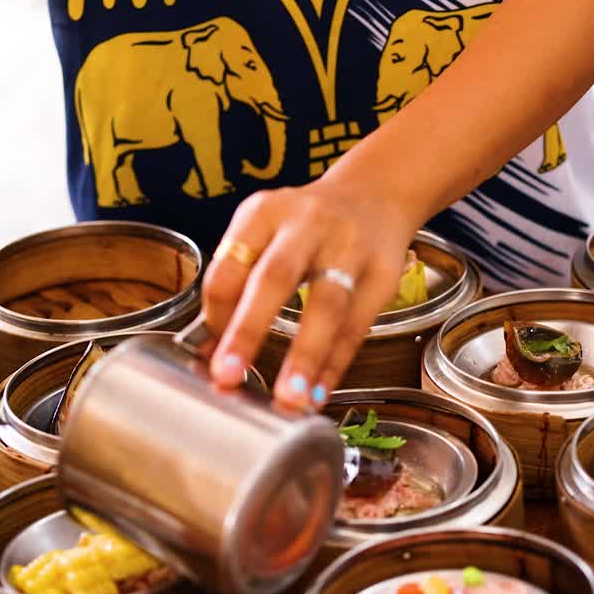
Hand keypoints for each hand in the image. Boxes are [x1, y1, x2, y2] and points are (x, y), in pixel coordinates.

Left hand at [201, 174, 418, 406]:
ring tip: (291, 397)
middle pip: (276, 277)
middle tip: (229, 375)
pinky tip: (320, 392)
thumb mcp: (266, 232)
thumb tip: (212, 351)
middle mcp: (307, 225)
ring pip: (326, 304)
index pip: (230, 264)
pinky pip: (357, 325)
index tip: (211, 356)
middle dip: (249, 330)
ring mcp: (350, 247)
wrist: (375, 196)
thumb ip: (239, 282)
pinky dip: (337, 363)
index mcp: (265, 212)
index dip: (216, 314)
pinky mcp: (383, 273)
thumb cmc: (307, 227)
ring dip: (306, 354)